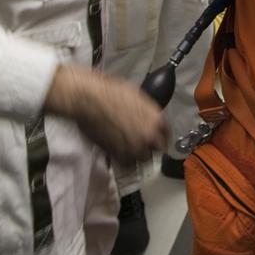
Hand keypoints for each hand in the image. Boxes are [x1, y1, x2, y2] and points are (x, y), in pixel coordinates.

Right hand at [44, 65, 169, 163]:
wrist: (88, 98)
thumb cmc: (109, 91)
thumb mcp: (137, 97)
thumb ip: (147, 112)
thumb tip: (147, 119)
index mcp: (156, 118)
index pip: (166, 134)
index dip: (160, 135)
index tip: (157, 137)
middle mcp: (149, 135)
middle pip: (157, 148)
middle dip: (151, 145)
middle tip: (141, 141)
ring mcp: (134, 147)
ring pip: (143, 158)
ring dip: (138, 153)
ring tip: (129, 147)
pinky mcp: (117, 155)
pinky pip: (127, 163)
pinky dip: (124, 159)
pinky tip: (119, 150)